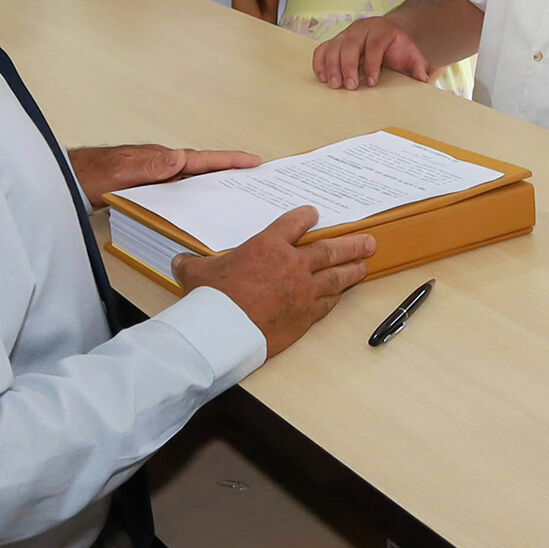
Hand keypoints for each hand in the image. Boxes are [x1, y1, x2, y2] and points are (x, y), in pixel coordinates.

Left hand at [67, 144, 259, 202]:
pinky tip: (199, 202)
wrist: (67, 179)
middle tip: (256, 174)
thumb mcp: (121, 172)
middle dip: (230, 169)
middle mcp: (162, 165)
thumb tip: (181, 158)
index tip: (254, 161)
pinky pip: (179, 188)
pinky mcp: (148, 186)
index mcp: (161, 160)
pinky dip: (195, 191)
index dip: (229, 160)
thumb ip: (150, 166)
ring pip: (192, 178)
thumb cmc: (90, 175)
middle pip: (203, 167)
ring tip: (237, 188)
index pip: (201, 159)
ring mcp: (155, 175)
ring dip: (214, 181)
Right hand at [173, 206, 375, 357]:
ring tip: (365, 264)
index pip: (293, 224)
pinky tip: (341, 295)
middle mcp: (292, 265)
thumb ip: (193, 265)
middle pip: (329, 250)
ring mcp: (303, 291)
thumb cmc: (212, 299)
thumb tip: (180, 262)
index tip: (312, 215)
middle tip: (368, 241)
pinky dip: (336, 297)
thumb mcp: (198, 273)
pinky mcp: (305, 316)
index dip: (305, 217)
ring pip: (336, 277)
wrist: (223, 332)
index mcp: (267, 246)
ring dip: (352, 269)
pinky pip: (327, 303)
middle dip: (350, 244)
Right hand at [312, 17, 430, 88]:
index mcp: (382, 29)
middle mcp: (362, 28)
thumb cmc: (399, 49)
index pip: (374, 45)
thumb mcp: (412, 55)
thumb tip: (423, 80)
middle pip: (351, 44)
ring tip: (335, 85)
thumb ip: (419, 67)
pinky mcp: (336, 40)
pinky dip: (320, 62)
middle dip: (348, 66)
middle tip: (350, 86)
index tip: (371, 82)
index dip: (372, 63)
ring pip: (334, 46)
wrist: (389, 34)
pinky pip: (322, 48)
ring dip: (331, 66)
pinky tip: (323, 78)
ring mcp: (346, 33)